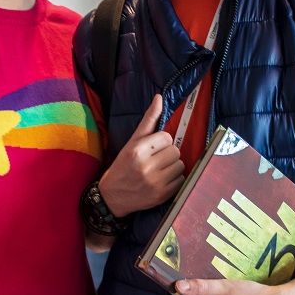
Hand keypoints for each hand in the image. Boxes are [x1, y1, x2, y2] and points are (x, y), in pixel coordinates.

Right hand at [98, 95, 183, 216]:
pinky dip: (174, 180)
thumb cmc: (124, 165)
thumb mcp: (132, 142)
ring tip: (159, 171)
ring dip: (172, 167)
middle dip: (168, 154)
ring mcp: (156, 183)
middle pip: (175, 151)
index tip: (152, 149)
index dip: (161, 142)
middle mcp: (147, 167)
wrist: (113, 196)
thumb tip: (159, 98)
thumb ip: (148, 120)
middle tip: (155, 161)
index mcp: (138, 151)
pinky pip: (181, 180)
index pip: (167, 137)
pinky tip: (161, 180)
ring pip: (180, 165)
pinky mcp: (162, 195)